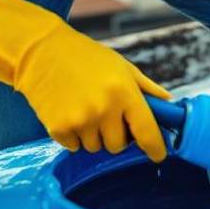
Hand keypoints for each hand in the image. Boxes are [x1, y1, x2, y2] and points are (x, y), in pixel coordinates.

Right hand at [0, 0, 169, 159]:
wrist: (40, 52)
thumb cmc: (85, 57)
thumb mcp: (121, 66)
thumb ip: (147, 88)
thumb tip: (169, 105)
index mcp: (124, 92)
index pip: (147, 131)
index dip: (155, 148)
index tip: (158, 155)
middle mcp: (104, 109)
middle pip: (118, 146)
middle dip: (115, 135)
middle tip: (105, 115)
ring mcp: (80, 120)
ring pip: (95, 147)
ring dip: (92, 135)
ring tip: (83, 108)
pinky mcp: (58, 128)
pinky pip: (74, 147)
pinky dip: (73, 136)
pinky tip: (68, 112)